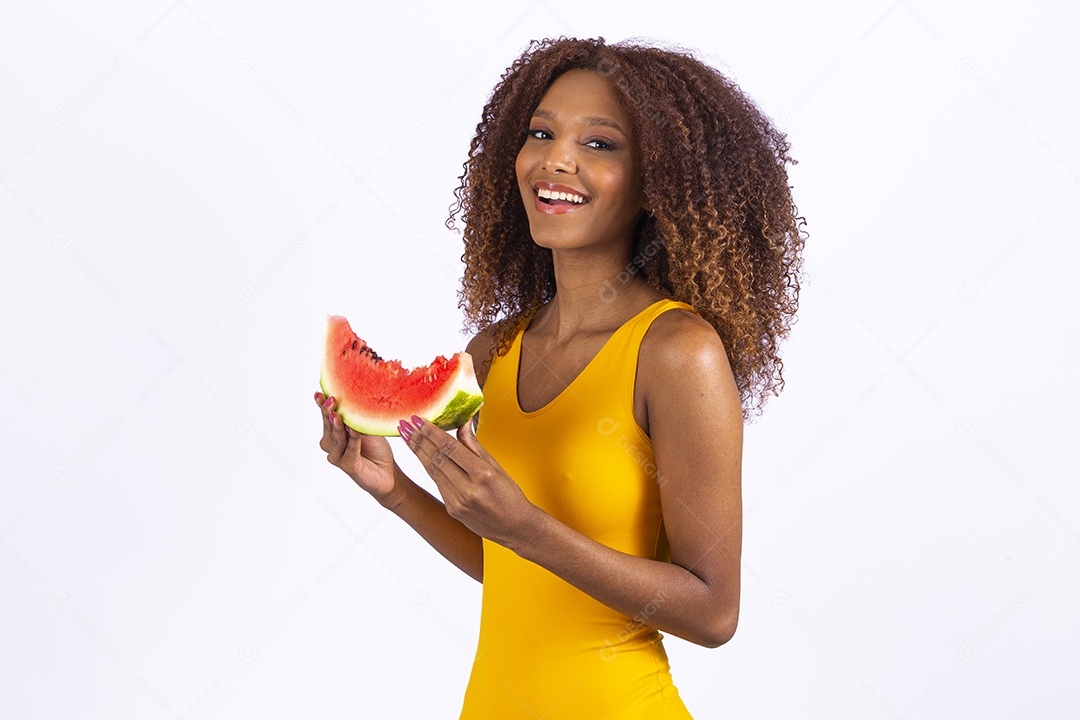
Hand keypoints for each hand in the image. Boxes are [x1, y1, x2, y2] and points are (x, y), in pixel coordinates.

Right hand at [315, 391, 399, 505]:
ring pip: (337, 439)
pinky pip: (350, 450)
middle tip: (330, 400)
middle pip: (328, 426)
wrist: (388, 472)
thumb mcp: (367, 428)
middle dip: (328, 413)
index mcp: (335, 434)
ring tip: (338, 415)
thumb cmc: (377, 449)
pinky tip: (354, 430)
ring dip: (338, 426)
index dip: (321, 406)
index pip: (326, 417)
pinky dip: (353, 440)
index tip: (318, 393)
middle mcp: (332, 445)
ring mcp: (338, 457)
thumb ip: (357, 418)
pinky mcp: (348, 466)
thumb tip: (352, 399)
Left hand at [401, 415, 537, 545]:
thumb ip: (474, 445)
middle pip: (437, 458)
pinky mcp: (452, 509)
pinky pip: (437, 483)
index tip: (418, 420)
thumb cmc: (509, 495)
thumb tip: (462, 423)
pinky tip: (421, 455)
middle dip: (418, 439)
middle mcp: (468, 489)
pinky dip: (428, 467)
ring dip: (418, 452)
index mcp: (482, 474)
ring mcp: (458, 501)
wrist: (515, 527)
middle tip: (405, 425)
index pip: (450, 447)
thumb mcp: (496, 466)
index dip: (431, 432)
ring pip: (432, 471)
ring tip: (407, 437)